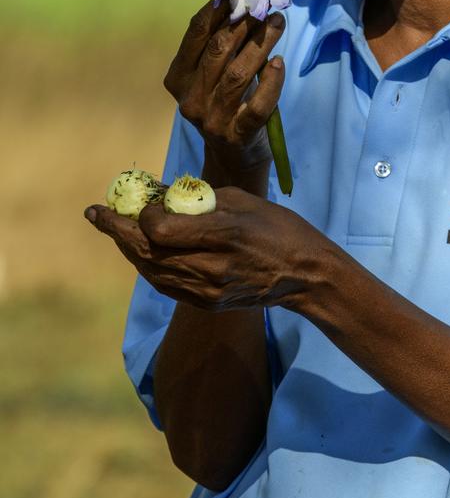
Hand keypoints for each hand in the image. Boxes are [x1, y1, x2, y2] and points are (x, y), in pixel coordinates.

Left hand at [85, 187, 324, 311]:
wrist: (304, 274)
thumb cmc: (277, 226)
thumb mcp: (241, 200)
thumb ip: (199, 199)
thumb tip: (161, 193)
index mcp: (224, 234)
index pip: (161, 232)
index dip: (143, 216)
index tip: (143, 201)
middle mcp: (212, 266)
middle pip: (148, 253)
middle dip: (117, 231)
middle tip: (97, 213)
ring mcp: (208, 291)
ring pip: (151, 271)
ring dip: (128, 249)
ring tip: (113, 229)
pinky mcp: (208, 304)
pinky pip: (166, 285)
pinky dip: (147, 266)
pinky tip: (139, 251)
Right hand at [163, 0, 285, 178]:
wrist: (234, 157)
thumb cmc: (225, 104)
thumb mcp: (212, 75)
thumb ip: (219, 44)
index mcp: (178, 79)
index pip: (195, 35)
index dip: (216, 9)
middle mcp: (190, 99)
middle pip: (218, 50)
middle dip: (244, 22)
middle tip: (265, 3)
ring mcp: (213, 119)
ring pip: (238, 73)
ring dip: (261, 43)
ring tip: (278, 22)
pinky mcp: (238, 135)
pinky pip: (257, 105)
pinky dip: (271, 82)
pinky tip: (279, 63)